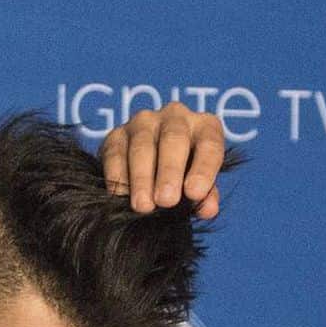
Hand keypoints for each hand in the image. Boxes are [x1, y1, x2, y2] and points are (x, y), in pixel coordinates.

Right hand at [100, 102, 225, 217]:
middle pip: (173, 139)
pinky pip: (116, 153)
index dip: (203, 169)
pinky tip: (121, 196)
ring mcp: (143, 122)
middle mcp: (176, 117)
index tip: (194, 193)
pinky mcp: (117, 135)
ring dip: (142, 178)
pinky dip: (118, 176)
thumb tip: (208, 209)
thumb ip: (207, 196)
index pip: (209, 144)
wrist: (154, 170)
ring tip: (144, 206)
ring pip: (142, 146)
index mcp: (205, 127)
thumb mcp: (202, 185)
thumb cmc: (187, 177)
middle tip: (166, 200)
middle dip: (169, 172)